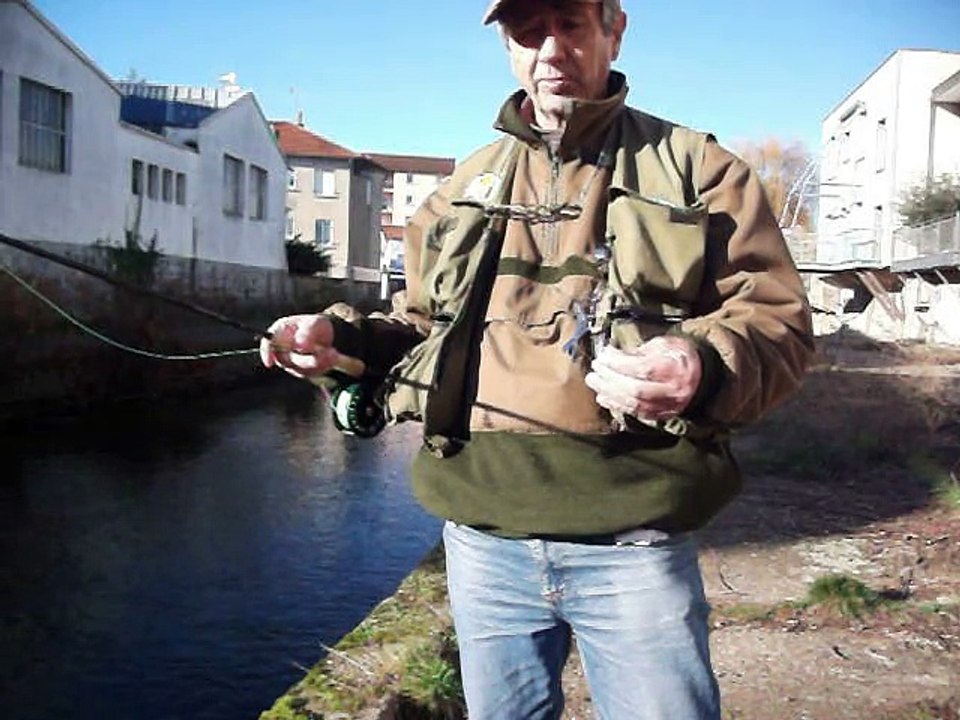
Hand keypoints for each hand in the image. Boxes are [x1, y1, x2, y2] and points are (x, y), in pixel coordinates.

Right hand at [259, 314, 339, 379]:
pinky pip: (309, 373)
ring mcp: (290, 361)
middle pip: (288, 360)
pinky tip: (331, 358)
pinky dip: (322, 367)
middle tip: (331, 353)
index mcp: (281, 331)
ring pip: (300, 368)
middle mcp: (282, 347)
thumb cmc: (317, 325)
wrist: (327, 335)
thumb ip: (307, 332)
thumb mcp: (316, 323)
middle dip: (309, 359)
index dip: (266, 353)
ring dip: (319, 363)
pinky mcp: (300, 370)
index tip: (269, 363)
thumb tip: (301, 344)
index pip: (268, 343)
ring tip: (333, 353)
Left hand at [584, 336, 701, 421]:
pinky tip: (604, 397)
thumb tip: (611, 356)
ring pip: (634, 404)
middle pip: (635, 389)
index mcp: (675, 367)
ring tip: (594, 382)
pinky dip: (617, 405)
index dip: (619, 363)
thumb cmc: (679, 354)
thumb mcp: (663, 344)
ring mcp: (669, 405)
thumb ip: (639, 351)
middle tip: (594, 370)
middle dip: (610, 380)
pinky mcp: (663, 415)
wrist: (704, 374)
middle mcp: (673, 390)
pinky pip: (637, 413)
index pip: (642, 368)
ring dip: (610, 393)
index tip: (604, 354)